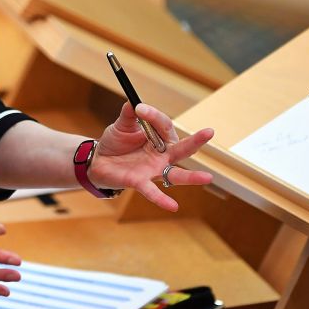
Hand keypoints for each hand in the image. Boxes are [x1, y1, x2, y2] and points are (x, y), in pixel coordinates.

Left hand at [89, 102, 213, 211]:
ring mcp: (154, 169)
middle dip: (196, 140)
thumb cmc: (116, 142)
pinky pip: (153, 191)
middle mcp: (162, 154)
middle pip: (182, 148)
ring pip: (176, 174)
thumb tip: (133, 102)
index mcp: (159, 137)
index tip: (139, 108)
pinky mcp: (141, 181)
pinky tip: (174, 207)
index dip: (152, 115)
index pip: (164, 125)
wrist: (99, 160)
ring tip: (208, 178)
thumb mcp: (122, 125)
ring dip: (191, 177)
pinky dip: (162, 199)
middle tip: (210, 131)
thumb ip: (128, 114)